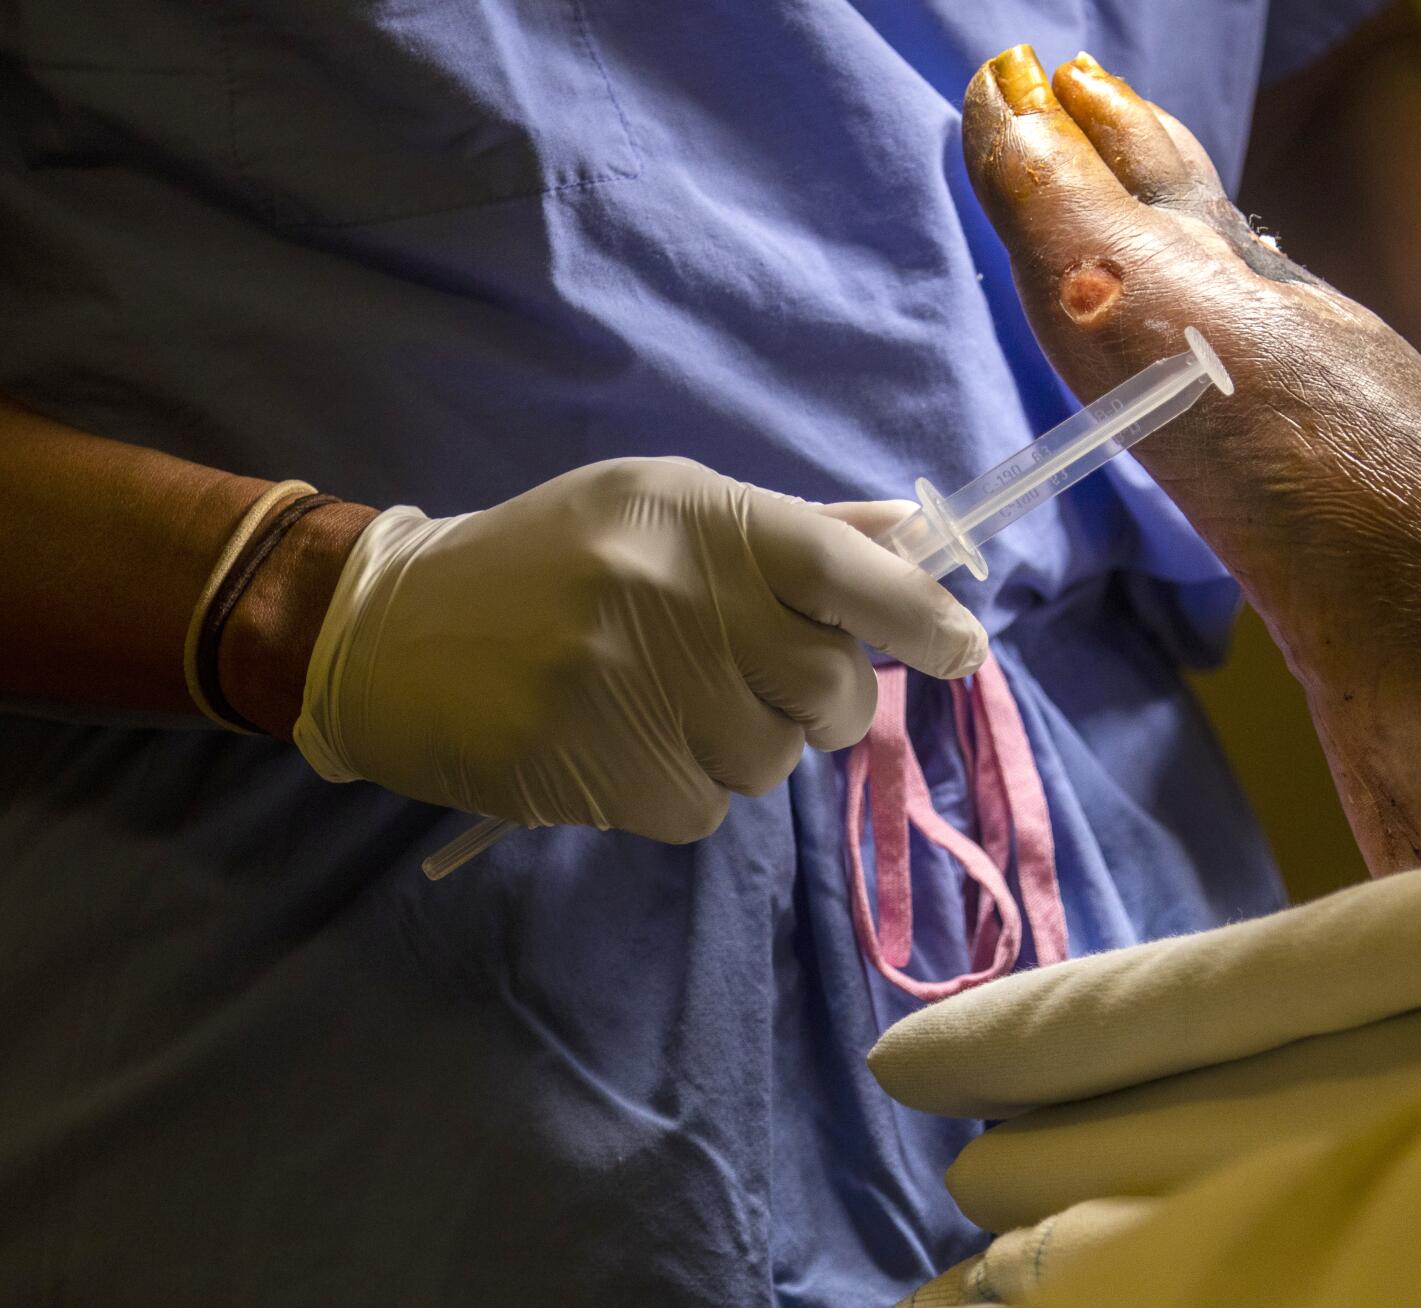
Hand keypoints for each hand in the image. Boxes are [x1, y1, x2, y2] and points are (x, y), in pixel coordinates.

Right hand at [292, 457, 987, 841]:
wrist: (385, 627)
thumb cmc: (545, 561)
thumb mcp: (659, 510)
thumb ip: (788, 532)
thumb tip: (910, 545)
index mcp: (701, 516)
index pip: (849, 571)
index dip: (923, 618)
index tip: (963, 650)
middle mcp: (675, 591)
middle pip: (829, 685)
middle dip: (820, 703)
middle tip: (762, 686)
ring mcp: (633, 684)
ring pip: (771, 758)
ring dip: (739, 748)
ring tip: (662, 707)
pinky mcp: (596, 766)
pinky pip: (703, 808)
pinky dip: (680, 791)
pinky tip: (620, 747)